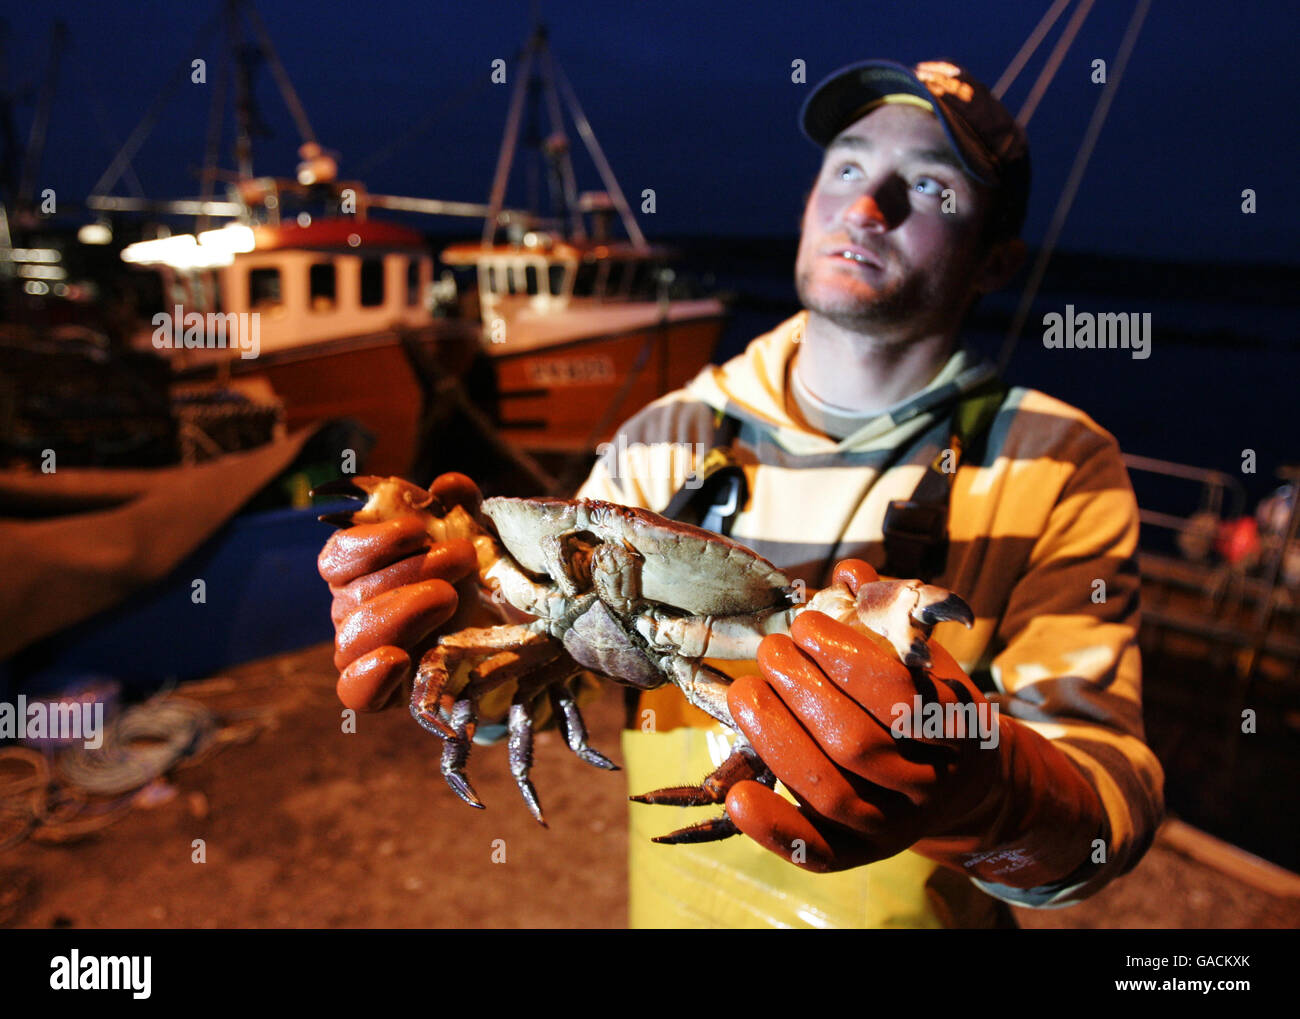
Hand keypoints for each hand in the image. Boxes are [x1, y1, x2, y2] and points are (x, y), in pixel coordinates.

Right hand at [317, 473, 482, 711]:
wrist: (503, 636)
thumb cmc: (473, 579)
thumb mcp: (475, 537)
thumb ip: (461, 508)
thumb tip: (449, 486)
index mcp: (360, 571)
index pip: (338, 556)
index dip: (372, 542)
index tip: (417, 530)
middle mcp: (352, 612)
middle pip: (353, 595)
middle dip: (409, 572)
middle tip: (461, 557)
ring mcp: (364, 656)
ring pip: (352, 640)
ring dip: (399, 613)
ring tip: (448, 597)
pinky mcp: (383, 695)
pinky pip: (354, 694)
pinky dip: (369, 677)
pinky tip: (397, 659)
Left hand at [725, 560, 1103, 886]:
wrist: (958, 787)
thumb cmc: (929, 705)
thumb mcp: (926, 662)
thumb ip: (890, 618)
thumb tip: (849, 573)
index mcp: (957, 734)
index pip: (900, 699)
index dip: (846, 659)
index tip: (806, 622)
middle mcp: (926, 787)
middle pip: (857, 744)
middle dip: (802, 689)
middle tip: (771, 649)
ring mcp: (891, 827)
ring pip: (830, 792)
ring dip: (776, 737)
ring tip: (745, 689)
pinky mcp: (854, 855)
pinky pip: (814, 852)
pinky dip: (772, 826)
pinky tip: (737, 795)